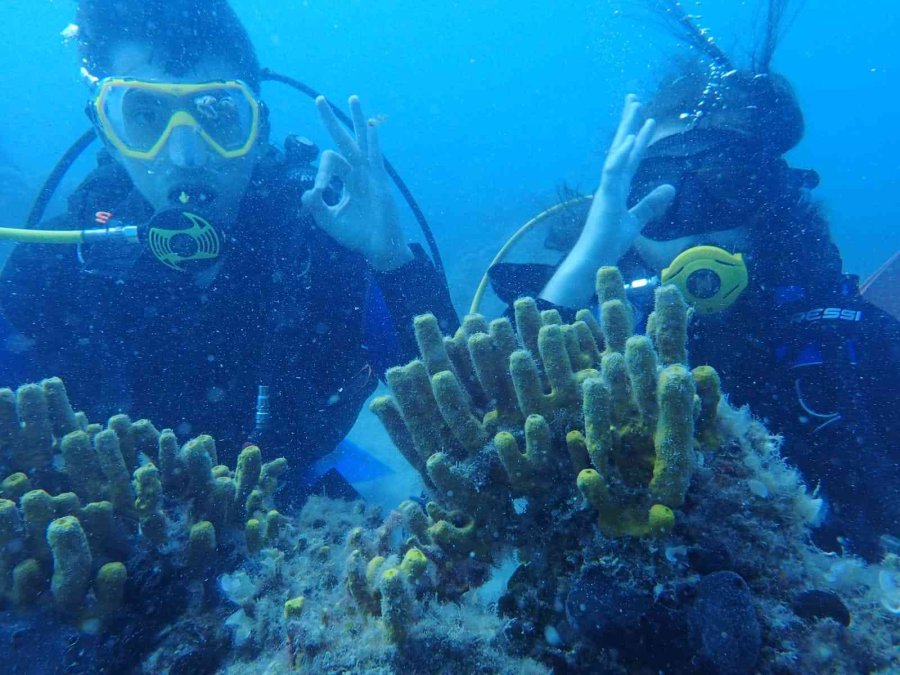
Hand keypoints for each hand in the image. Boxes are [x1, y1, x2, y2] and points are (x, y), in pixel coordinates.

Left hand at [301, 95, 412, 270]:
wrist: (378, 247)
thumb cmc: (356, 235)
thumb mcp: (329, 221)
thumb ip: (316, 207)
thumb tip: (307, 191)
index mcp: (347, 180)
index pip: (329, 164)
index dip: (319, 173)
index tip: (317, 192)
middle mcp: (358, 172)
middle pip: (343, 140)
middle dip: (330, 120)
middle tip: (318, 99)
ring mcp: (370, 174)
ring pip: (361, 141)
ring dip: (356, 119)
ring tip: (351, 98)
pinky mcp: (380, 181)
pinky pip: (375, 157)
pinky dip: (373, 141)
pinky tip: (371, 125)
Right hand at [541, 94, 675, 306]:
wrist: (594, 259)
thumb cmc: (609, 243)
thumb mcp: (637, 221)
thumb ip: (652, 204)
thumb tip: (671, 187)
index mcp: (618, 188)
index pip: (631, 157)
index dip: (639, 138)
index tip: (647, 119)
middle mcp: (611, 183)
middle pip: (622, 147)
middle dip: (629, 122)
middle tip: (635, 98)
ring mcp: (607, 188)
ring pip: (617, 153)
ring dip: (626, 129)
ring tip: (635, 107)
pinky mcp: (605, 197)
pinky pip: (613, 172)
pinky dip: (621, 155)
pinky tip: (630, 139)